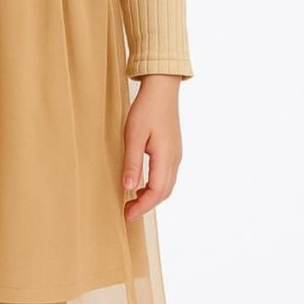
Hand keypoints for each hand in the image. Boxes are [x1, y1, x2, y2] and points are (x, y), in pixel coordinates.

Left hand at [121, 74, 182, 222]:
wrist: (162, 88)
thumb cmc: (147, 109)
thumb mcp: (133, 135)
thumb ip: (132, 162)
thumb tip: (130, 187)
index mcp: (166, 157)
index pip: (157, 192)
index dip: (142, 206)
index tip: (127, 215)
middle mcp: (175, 159)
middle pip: (164, 192)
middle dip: (146, 205)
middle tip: (127, 211)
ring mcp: (176, 154)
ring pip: (167, 185)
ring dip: (151, 196)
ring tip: (132, 200)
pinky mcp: (173, 149)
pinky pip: (167, 175)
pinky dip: (155, 185)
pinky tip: (142, 183)